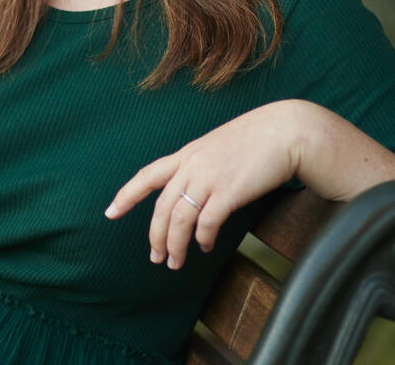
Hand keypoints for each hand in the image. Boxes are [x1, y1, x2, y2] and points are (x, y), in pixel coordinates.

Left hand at [104, 100, 303, 269]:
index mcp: (186, 154)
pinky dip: (202, 239)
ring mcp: (209, 178)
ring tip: (175, 262)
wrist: (284, 131)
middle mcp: (192, 165)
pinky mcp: (228, 192)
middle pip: (161, 207)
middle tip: (155, 257)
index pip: (147, 175)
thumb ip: (201, 166)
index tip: (110, 212)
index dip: (127, 195)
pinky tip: (205, 247)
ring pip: (179, 219)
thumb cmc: (256, 140)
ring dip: (175, 246)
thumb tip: (194, 192)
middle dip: (155, 236)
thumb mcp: (218, 147)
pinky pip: (206, 223)